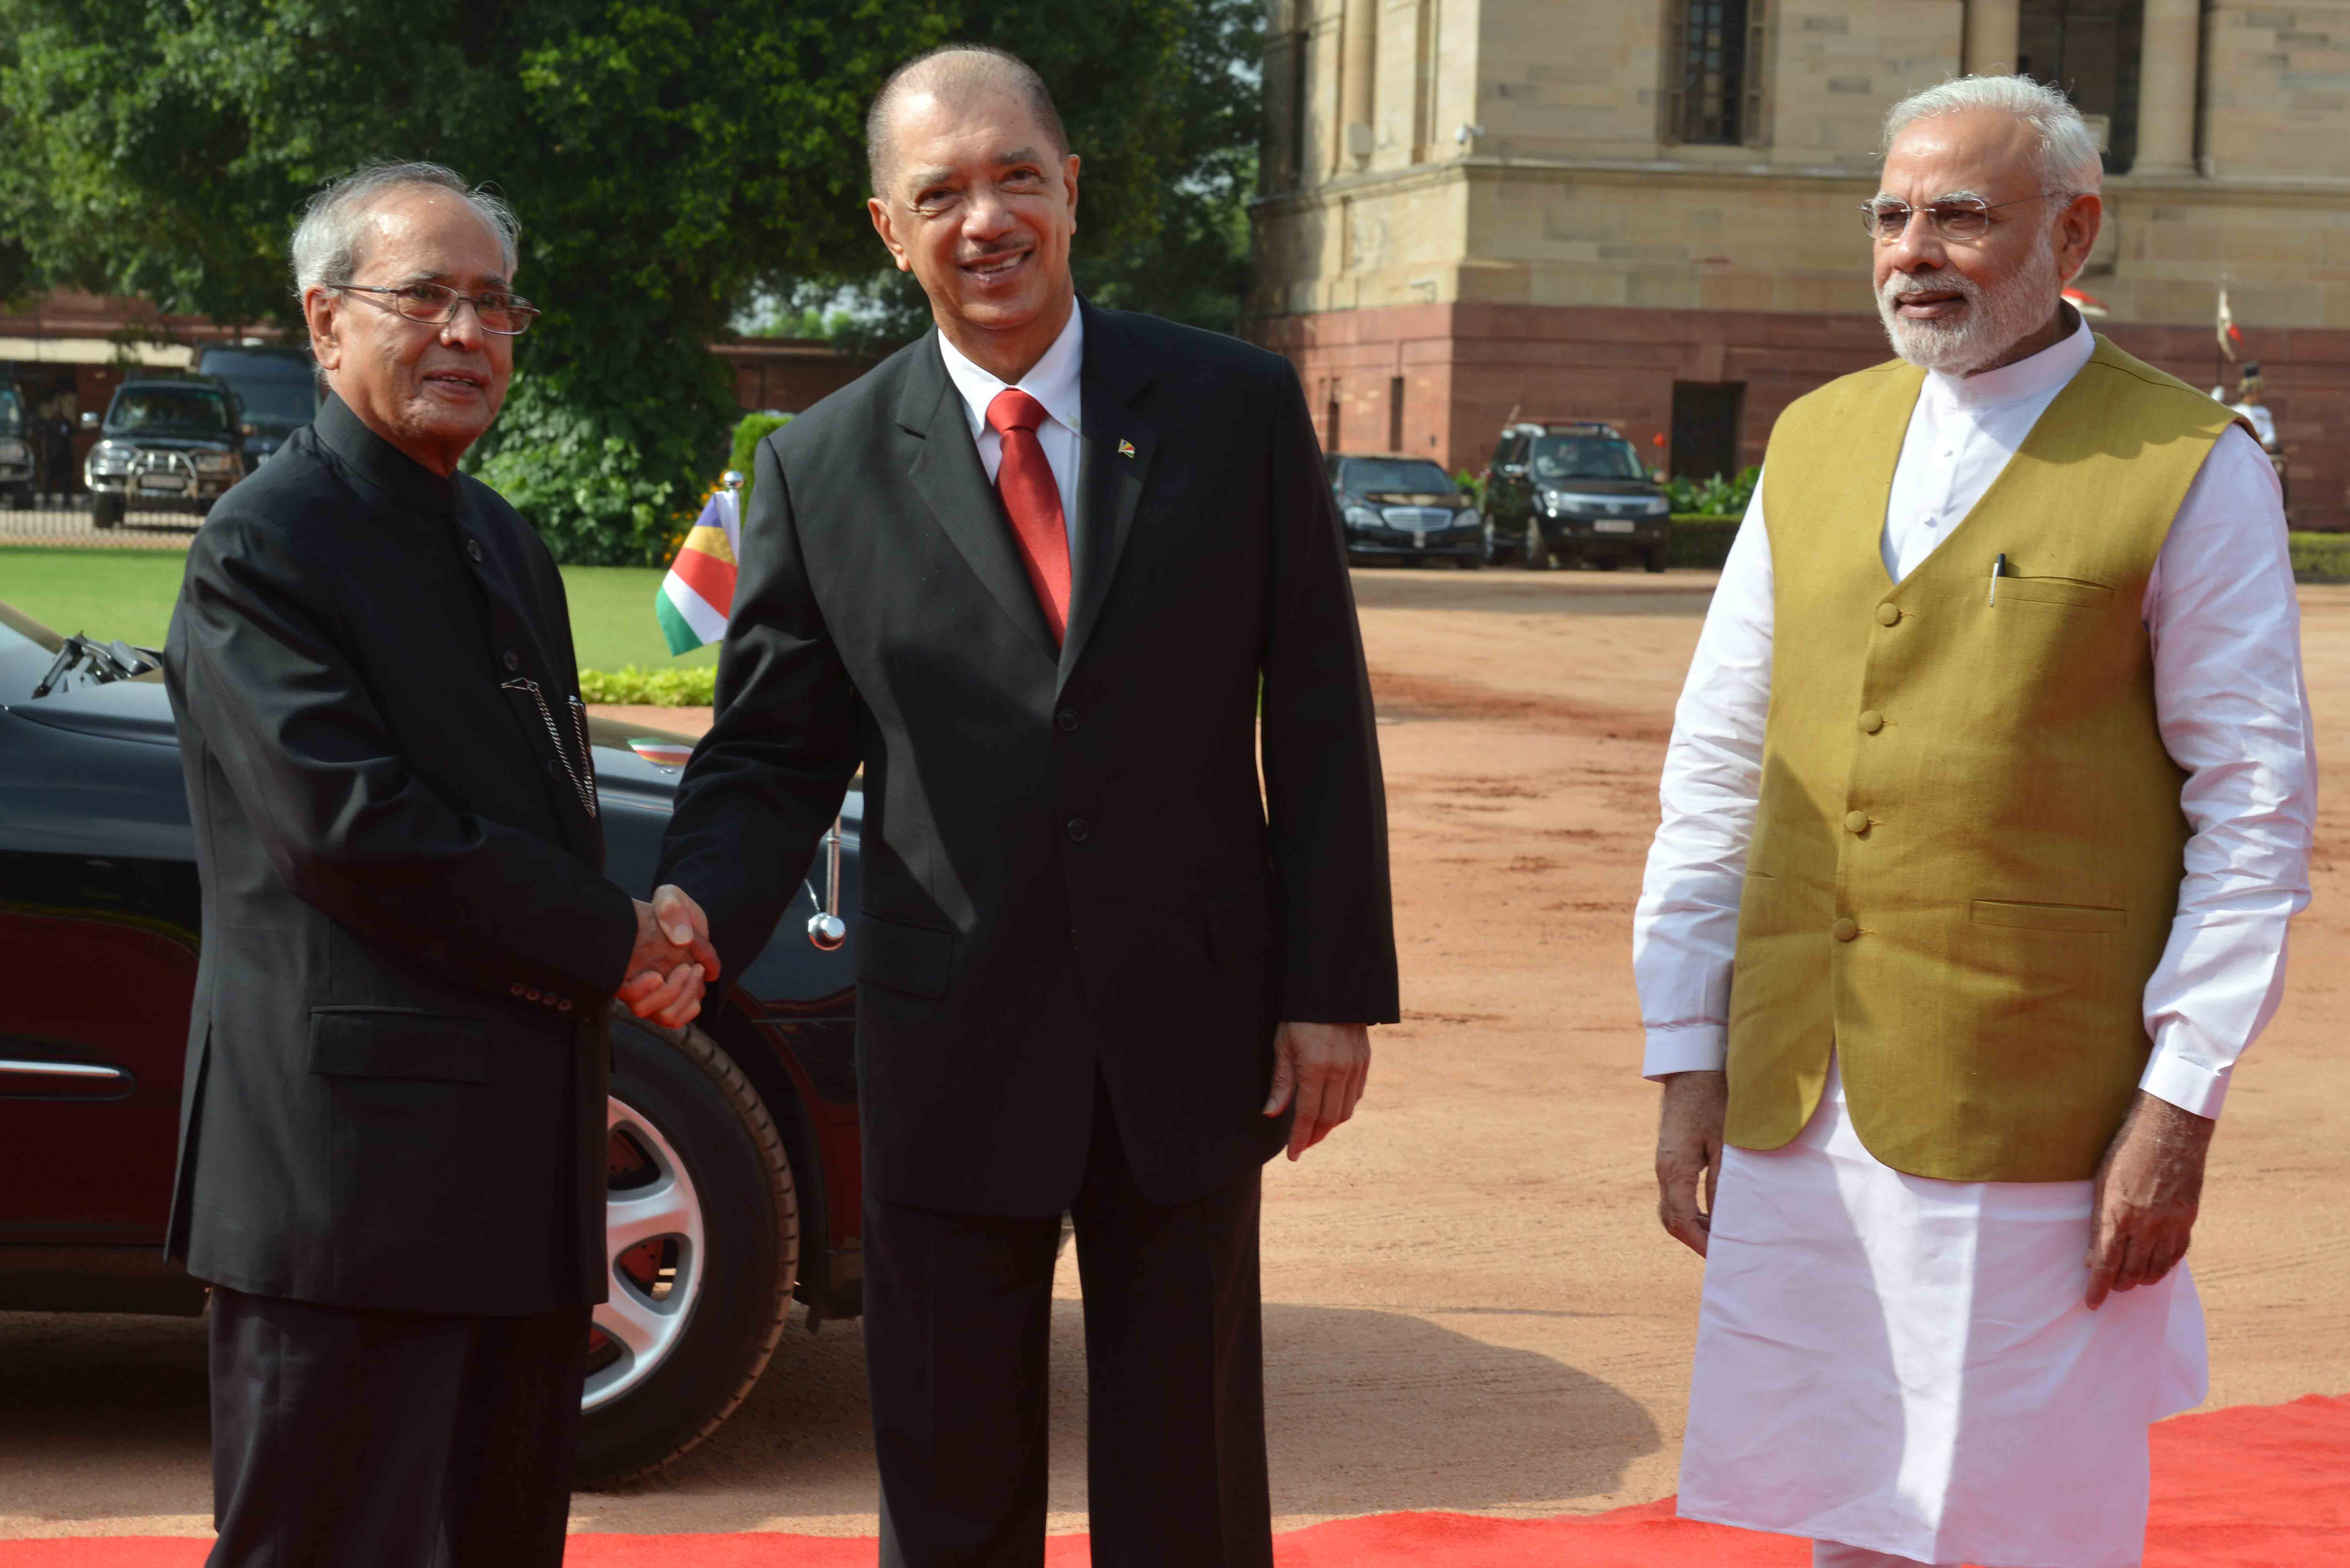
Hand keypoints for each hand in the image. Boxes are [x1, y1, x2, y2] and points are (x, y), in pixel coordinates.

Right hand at [616, 884, 722, 1030]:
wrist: (688, 919)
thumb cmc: (674, 909)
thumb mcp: (671, 898)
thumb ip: (671, 909)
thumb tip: (681, 939)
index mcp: (627, 957)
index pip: (622, 988)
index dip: (637, 990)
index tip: (658, 976)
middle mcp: (635, 979)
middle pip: (641, 1007)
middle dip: (670, 991)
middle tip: (688, 967)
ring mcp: (651, 993)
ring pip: (661, 1016)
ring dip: (684, 997)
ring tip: (696, 971)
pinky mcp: (670, 999)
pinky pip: (675, 1019)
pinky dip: (690, 1007)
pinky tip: (698, 986)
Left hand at [1262, 1021, 1370, 1160]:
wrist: (1332, 991)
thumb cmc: (1300, 1017)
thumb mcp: (1283, 1046)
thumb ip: (1281, 1082)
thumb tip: (1272, 1113)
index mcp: (1316, 1069)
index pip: (1308, 1115)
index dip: (1300, 1139)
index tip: (1293, 1156)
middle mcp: (1340, 1072)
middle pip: (1329, 1118)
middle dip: (1315, 1137)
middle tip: (1302, 1146)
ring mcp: (1356, 1067)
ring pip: (1346, 1110)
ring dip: (1329, 1125)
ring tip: (1314, 1131)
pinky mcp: (1364, 1062)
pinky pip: (1356, 1095)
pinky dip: (1344, 1107)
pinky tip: (1331, 1109)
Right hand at [1655, 1070, 1726, 1256]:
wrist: (1692, 1069)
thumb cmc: (1713, 1101)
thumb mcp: (1725, 1143)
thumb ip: (1723, 1182)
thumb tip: (1725, 1220)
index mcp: (1674, 1169)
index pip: (1681, 1221)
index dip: (1701, 1244)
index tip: (1722, 1258)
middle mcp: (1663, 1170)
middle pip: (1671, 1220)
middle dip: (1695, 1240)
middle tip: (1723, 1253)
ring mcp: (1664, 1163)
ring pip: (1671, 1209)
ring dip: (1693, 1226)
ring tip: (1721, 1236)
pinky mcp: (1670, 1157)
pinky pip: (1676, 1194)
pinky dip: (1692, 1210)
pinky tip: (1713, 1211)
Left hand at [2086, 1090, 2212, 1308]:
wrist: (2169, 1132)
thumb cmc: (2126, 1153)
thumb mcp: (2101, 1185)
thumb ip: (2099, 1223)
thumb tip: (2093, 1258)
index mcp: (2117, 1215)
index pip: (2106, 1264)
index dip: (2098, 1288)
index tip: (2093, 1303)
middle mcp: (2145, 1225)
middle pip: (2132, 1271)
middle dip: (2120, 1285)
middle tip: (2113, 1288)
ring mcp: (2169, 1224)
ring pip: (2157, 1268)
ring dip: (2142, 1278)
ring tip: (2133, 1280)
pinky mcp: (2187, 1219)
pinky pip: (2177, 1253)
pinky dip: (2165, 1265)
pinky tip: (2157, 1267)